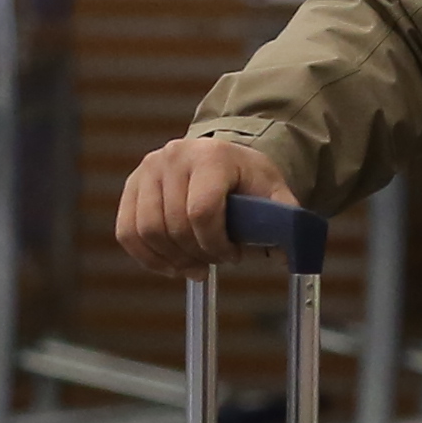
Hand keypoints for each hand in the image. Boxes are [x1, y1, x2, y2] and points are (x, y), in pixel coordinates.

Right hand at [117, 140, 289, 276]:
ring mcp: (149, 170)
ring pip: (147, 232)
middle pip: (174, 226)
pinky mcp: (132, 186)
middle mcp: (174, 157)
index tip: (234, 256)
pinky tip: (170, 265)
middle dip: (198, 254)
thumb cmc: (248, 179)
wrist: (221, 158)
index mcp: (212, 156)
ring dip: (172, 259)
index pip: (202, 211)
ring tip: (195, 266)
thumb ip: (285, 221)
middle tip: (215, 263)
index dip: (217, 245)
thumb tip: (294, 257)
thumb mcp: (273, 192)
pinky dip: (147, 257)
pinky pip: (127, 232)